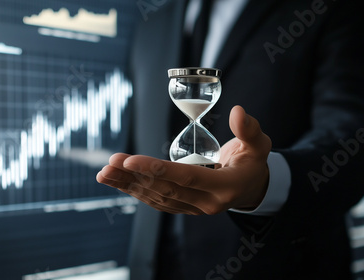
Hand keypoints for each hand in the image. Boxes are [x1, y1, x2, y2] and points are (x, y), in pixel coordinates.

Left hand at [96, 105, 271, 214]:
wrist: (252, 189)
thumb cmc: (254, 163)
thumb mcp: (259, 145)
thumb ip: (250, 129)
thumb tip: (238, 111)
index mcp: (225, 187)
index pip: (187, 178)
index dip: (157, 169)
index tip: (130, 160)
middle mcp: (207, 203)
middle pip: (165, 190)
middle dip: (135, 177)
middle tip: (110, 162)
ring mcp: (194, 208)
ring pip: (157, 198)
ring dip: (128, 186)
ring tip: (104, 173)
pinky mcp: (185, 208)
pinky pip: (157, 201)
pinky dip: (136, 192)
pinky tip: (118, 182)